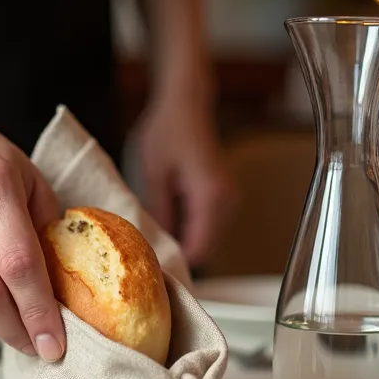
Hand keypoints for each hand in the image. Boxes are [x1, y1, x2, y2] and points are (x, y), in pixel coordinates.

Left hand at [135, 93, 236, 265]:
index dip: (177, 264)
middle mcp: (226, 201)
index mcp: (210, 198)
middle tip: (149, 265)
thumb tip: (156, 245)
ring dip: (186, 245)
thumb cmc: (168, 131)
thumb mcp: (154, 174)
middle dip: (181, 257)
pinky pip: (210, 225)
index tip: (153, 274)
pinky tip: (169, 229)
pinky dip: (192, 231)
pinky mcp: (224, 195)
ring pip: (209, 239)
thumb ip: (158, 213)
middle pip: (206, 248)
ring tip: (155, 247)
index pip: (198, 249)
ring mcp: (229, 199)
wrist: (187, 103)